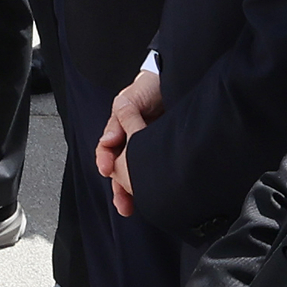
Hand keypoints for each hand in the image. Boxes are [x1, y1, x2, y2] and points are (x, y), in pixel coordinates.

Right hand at [97, 70, 162, 214]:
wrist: (180, 80)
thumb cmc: (153, 86)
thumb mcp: (133, 96)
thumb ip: (121, 116)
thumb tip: (108, 140)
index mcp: (120, 127)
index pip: (108, 148)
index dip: (105, 159)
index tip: (107, 169)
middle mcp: (132, 139)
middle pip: (121, 167)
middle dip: (119, 187)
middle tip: (122, 203)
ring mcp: (148, 147)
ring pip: (136, 173)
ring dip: (132, 191)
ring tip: (131, 207)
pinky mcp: (164, 152)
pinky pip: (155, 171)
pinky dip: (151, 184)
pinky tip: (152, 196)